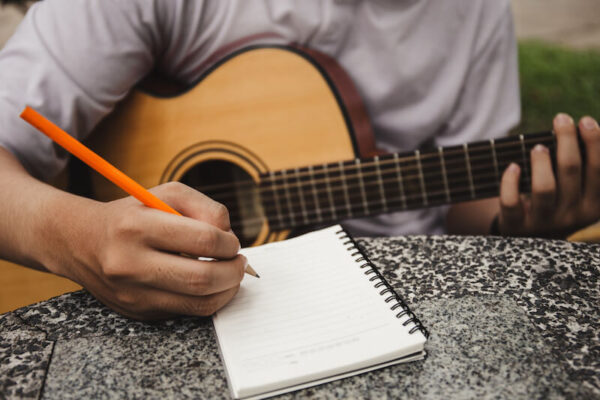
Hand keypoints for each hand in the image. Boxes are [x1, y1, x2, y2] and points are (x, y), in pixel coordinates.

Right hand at [45, 182, 244, 319]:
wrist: (82, 242)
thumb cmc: (134, 214)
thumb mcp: (166, 195)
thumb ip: (204, 207)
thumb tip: (229, 235)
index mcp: (137, 226)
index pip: (202, 239)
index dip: (229, 243)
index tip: (232, 243)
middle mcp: (130, 263)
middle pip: (202, 278)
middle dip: (234, 271)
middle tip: (240, 263)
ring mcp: (133, 293)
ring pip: (198, 303)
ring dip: (227, 290)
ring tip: (231, 274)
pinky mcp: (137, 311)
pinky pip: (186, 312)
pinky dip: (208, 300)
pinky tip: (211, 285)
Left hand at [499, 114, 599, 237]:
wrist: (531, 246)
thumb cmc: (557, 207)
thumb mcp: (578, 195)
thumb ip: (583, 171)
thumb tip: (585, 128)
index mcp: (592, 206)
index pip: (599, 169)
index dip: (594, 142)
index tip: (584, 120)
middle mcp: (571, 216)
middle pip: (571, 171)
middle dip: (567, 140)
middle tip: (561, 119)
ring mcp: (543, 222)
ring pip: (545, 188)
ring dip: (541, 163)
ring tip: (538, 147)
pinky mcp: (516, 226)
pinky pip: (511, 203)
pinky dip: (510, 182)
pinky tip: (512, 166)